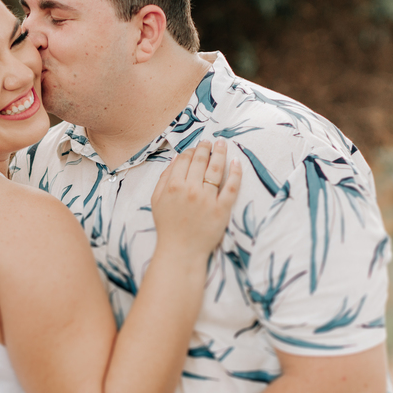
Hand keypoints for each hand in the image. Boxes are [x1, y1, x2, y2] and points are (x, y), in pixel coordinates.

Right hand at [151, 139, 240, 258]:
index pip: (184, 160)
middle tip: (211, 141)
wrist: (180, 251)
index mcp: (173, 186)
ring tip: (223, 144)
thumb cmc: (168, 226)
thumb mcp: (156, 200)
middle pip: (201, 161)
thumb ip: (164, 178)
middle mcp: (190, 190)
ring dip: (220, 153)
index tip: (196, 147)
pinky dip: (235, 173)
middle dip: (206, 147)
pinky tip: (236, 162)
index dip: (191, 150)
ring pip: (216, 169)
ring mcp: (207, 199)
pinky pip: (231, 187)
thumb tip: (175, 159)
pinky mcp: (222, 210)